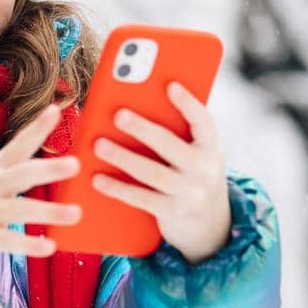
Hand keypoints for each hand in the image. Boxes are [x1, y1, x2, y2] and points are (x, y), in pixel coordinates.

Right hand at [0, 103, 83, 260]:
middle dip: (47, 169)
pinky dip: (28, 245)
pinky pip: (7, 241)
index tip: (56, 109)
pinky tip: (50, 246)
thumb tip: (63, 164)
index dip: (37, 128)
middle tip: (76, 164)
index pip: (18, 144)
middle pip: (20, 174)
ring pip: (18, 210)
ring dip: (47, 211)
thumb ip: (20, 170)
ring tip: (75, 213)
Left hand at [90, 82, 231, 263]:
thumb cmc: (190, 172)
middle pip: (171, 146)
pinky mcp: (173, 213)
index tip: (170, 85)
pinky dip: (118, 188)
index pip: (203, 121)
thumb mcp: (194, 152)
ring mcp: (190, 194)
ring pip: (153, 173)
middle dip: (144, 129)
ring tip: (98, 144)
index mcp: (210, 146)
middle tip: (118, 115)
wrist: (208, 222)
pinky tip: (97, 178)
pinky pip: (142, 199)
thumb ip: (175, 131)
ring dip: (124, 158)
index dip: (188, 103)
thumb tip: (133, 105)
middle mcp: (204, 170)